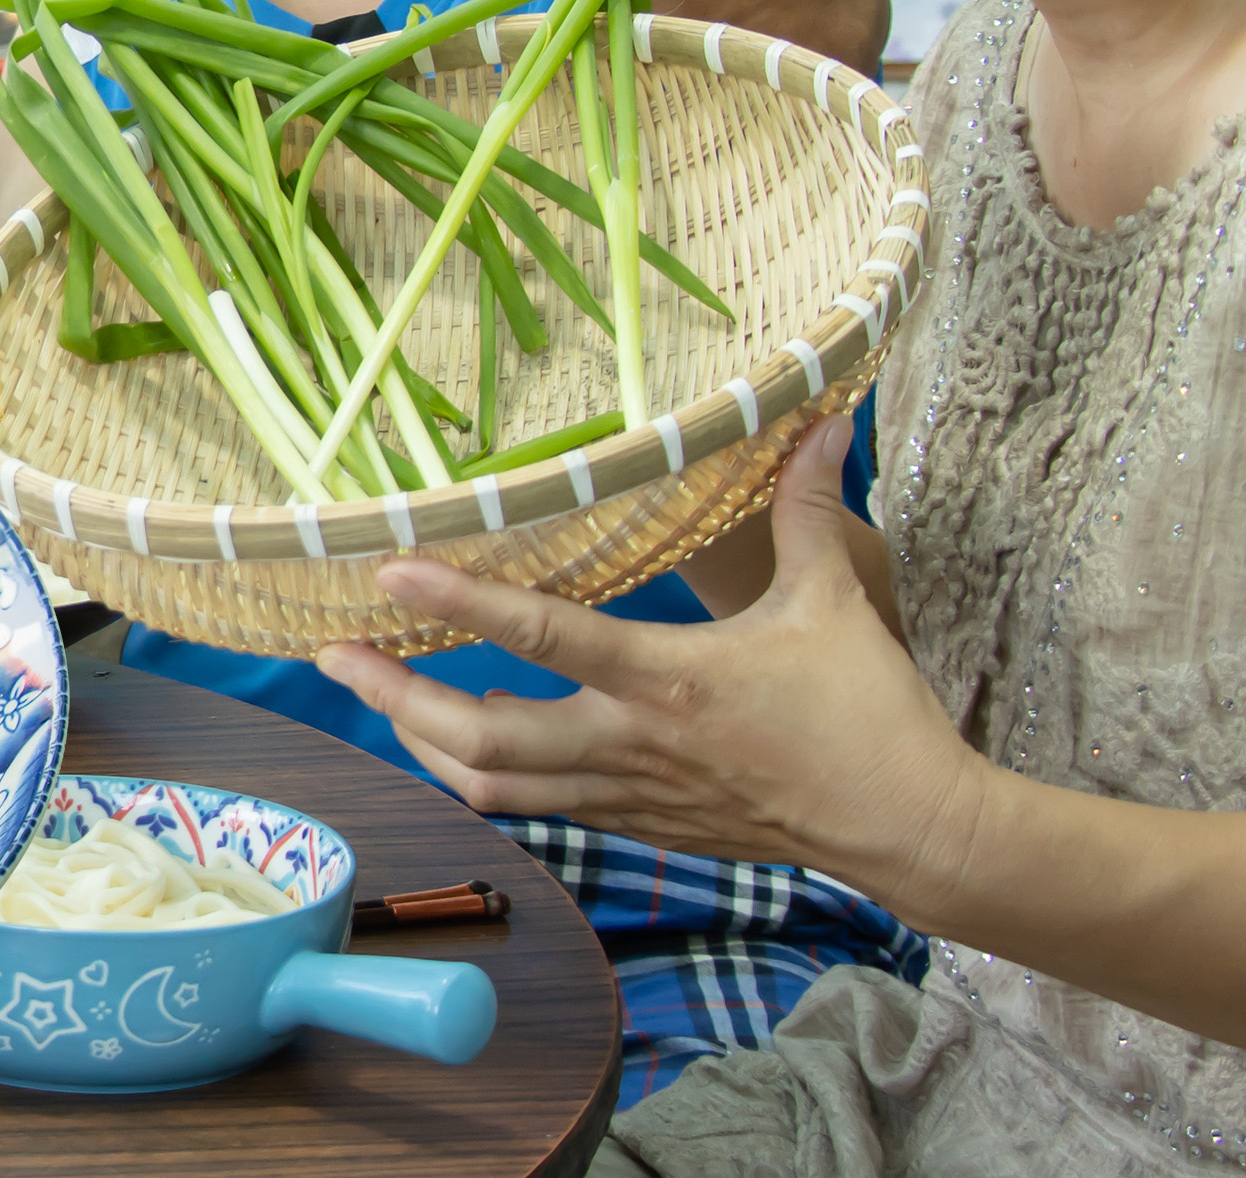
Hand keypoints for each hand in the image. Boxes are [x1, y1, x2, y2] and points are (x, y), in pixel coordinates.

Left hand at [311, 419, 988, 900]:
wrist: (912, 828)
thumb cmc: (872, 712)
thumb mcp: (836, 597)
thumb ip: (809, 505)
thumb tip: (813, 418)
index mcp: (669, 679)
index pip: (543, 635)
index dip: (460, 600)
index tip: (389, 569)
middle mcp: (631, 744)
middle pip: (480, 736)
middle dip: (395, 695)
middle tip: (333, 653)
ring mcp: (629, 793)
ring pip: (494, 785)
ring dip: (424, 741)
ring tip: (378, 694)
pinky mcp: (640, 824)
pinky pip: (536, 807)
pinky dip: (483, 776)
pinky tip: (457, 742)